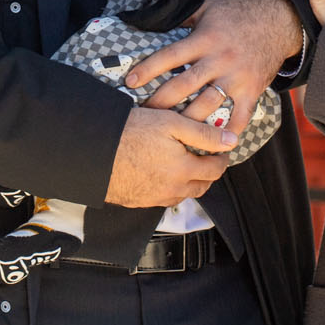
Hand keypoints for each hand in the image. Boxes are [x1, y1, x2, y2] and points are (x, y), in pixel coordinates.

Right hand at [104, 107, 236, 206]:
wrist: (93, 150)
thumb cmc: (129, 133)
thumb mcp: (171, 123)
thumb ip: (204, 133)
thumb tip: (231, 140)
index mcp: (183, 171)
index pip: (215, 170)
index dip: (222, 159)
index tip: (221, 151)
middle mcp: (171, 189)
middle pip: (201, 187)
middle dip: (208, 174)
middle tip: (207, 160)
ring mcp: (154, 198)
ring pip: (182, 195)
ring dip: (189, 183)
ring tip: (185, 166)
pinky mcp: (138, 201)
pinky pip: (162, 198)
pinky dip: (169, 188)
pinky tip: (162, 175)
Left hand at [122, 0, 299, 135]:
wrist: (279, 20)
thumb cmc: (237, 13)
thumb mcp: (207, 6)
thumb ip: (183, 15)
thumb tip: (154, 18)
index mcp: (204, 39)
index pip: (170, 56)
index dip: (148, 69)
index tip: (130, 82)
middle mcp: (218, 59)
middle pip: (183, 86)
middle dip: (161, 102)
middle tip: (143, 115)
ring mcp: (236, 77)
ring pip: (207, 105)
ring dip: (188, 121)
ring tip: (170, 133)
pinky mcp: (252, 90)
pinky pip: (240, 116)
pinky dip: (229, 133)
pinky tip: (214, 147)